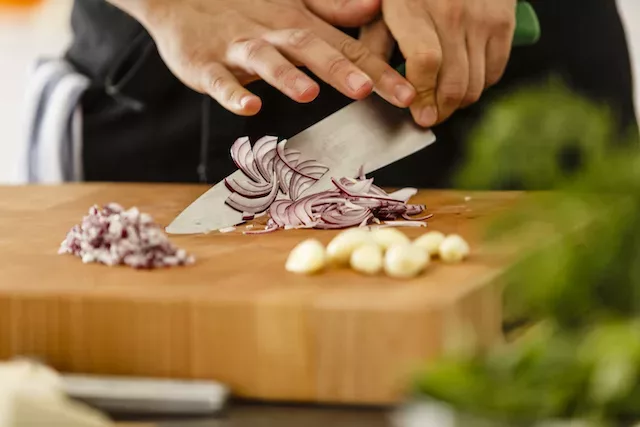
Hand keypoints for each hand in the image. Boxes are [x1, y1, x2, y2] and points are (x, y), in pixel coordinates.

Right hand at [107, 0, 415, 115]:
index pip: (345, 48)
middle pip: (311, 50)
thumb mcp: (292, 7)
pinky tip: (248, 107)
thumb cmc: (244, 8)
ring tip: (307, 92)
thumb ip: (333, 11)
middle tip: (367, 90)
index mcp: (300, 26)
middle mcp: (274, 35)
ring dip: (286, 76)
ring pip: (265, 60)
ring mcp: (238, 49)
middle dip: (340, 70)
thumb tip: (375, 7)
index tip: (408, 94)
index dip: (377, 70)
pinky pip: (218, 79)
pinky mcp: (204, 63)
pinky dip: (231, 93)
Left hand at [382, 0, 516, 126]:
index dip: (422, 95)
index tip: (417, 115)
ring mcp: (481, 18)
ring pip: (475, 85)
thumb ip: (373, 45)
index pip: (425, 62)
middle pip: (454, 83)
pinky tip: (462, 81)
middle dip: (440, 111)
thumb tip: (368, 86)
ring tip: (442, 101)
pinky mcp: (503, 21)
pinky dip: (479, 86)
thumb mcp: (381, 7)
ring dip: (458, 104)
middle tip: (428, 117)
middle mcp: (451, 14)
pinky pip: (495, 72)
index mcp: (413, 8)